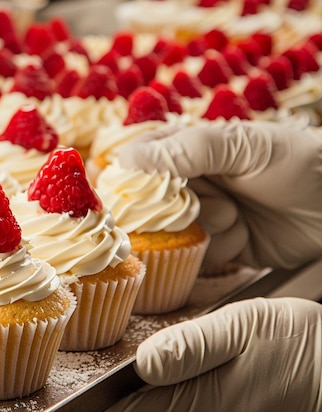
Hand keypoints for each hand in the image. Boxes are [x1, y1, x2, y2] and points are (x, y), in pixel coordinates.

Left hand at [105, 297, 321, 411]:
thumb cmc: (295, 346)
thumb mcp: (241, 330)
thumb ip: (191, 347)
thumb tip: (145, 364)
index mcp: (196, 399)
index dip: (100, 409)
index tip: (75, 406)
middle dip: (116, 409)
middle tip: (84, 403)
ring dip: (137, 406)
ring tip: (112, 399)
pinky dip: (163, 404)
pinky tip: (158, 391)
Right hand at [117, 120, 321, 270]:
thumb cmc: (295, 162)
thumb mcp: (242, 146)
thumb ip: (186, 150)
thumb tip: (127, 160)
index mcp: (188, 148)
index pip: (138, 162)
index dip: (131, 180)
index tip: (135, 195)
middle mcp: (189, 182)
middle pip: (150, 206)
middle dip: (180, 210)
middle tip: (215, 201)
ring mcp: (202, 214)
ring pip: (174, 234)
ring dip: (207, 229)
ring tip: (239, 215)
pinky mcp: (217, 244)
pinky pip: (197, 255)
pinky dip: (221, 248)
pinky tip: (245, 235)